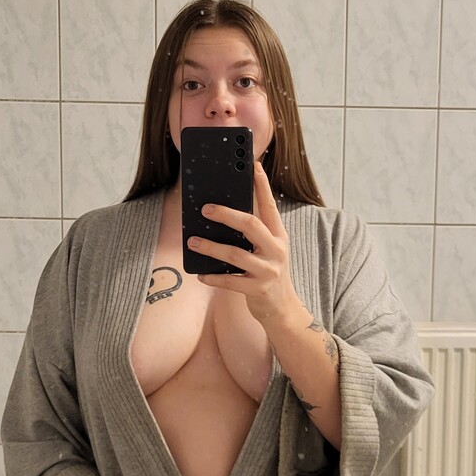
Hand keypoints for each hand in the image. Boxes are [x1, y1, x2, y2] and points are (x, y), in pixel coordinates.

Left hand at [189, 161, 300, 324]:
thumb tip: (222, 213)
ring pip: (235, 254)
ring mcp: (268, 270)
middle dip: (226, 214)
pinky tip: (200, 274)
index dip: (262, 185)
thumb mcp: (268, 249)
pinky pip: (230, 281)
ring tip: (192, 241)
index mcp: (278, 236)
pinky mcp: (258, 290)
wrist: (283, 309)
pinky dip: (213, 277)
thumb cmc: (268, 273)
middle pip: (251, 225)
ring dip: (211, 247)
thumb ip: (253, 233)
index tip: (252, 165)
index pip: (269, 206)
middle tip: (205, 209)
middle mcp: (276, 250)